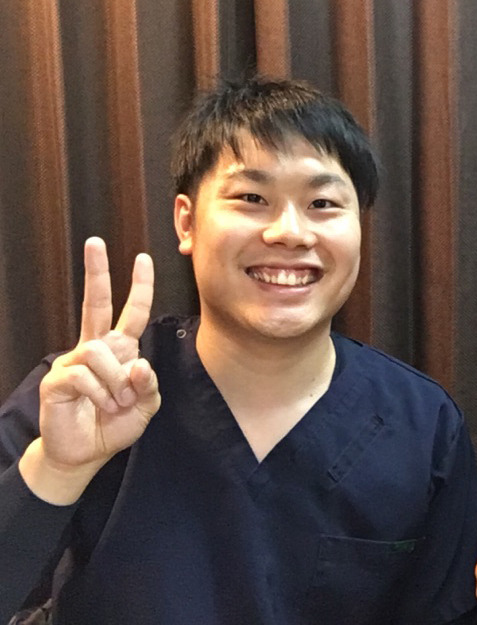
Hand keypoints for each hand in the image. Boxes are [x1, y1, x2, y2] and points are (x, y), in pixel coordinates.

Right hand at [20, 237, 159, 503]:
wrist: (84, 453)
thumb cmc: (113, 425)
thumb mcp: (145, 406)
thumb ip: (149, 385)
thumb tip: (139, 363)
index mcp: (119, 350)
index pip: (130, 313)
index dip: (138, 287)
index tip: (142, 258)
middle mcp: (95, 349)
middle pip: (95, 303)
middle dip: (97, 272)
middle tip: (96, 241)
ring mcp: (73, 361)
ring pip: (102, 353)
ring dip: (116, 382)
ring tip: (116, 403)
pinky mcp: (58, 379)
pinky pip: (85, 375)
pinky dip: (101, 394)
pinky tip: (100, 405)